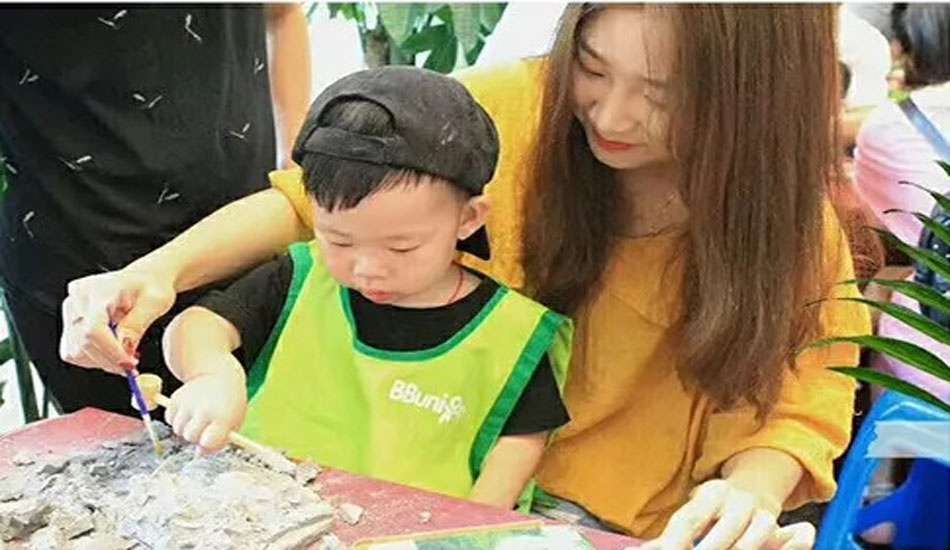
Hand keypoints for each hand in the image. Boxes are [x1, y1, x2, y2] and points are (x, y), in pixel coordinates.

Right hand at [60, 268, 175, 373]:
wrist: (145, 279)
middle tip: (131, 364)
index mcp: (99, 290)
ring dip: (101, 361)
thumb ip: (137, 324)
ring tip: (123, 353)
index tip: (129, 364)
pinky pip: (73, 351)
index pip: (93, 329)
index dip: (111, 352)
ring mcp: (71, 310)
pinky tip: (111, 350)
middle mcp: (78, 299)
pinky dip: (93, 358)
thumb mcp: (155, 302)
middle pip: (82, 343)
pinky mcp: (69, 322)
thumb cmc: (152, 286)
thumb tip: (125, 347)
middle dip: (109, 360)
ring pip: (74, 351)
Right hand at [165, 371, 246, 453]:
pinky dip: (177, 417)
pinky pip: (169, 418)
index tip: (209, 439)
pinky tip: (190, 409)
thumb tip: (198, 455)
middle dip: (195, 436)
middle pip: (190, 436)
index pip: (208, 442)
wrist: (221, 376)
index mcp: (223, 418)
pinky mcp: (176, 397)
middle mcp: (204, 409)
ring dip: (186, 427)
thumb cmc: (229, 405)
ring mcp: (188, 402)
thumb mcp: (232, 423)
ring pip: (178, 429)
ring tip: (198, 415)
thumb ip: (218, 442)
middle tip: (205, 426)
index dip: (207, 443)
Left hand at [642, 480, 814, 549]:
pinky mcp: (772, 524)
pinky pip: (764, 542)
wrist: (755, 491)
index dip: (677, 540)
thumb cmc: (714, 511)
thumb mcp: (694, 514)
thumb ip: (671, 536)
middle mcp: (733, 499)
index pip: (690, 519)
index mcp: (709, 495)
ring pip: (746, 541)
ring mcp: (756, 512)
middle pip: (721, 530)